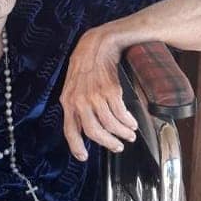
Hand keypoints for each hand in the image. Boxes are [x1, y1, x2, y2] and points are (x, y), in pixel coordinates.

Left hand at [60, 28, 137, 159]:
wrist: (97, 43)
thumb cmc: (86, 64)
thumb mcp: (74, 85)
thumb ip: (76, 105)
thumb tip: (83, 126)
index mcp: (68, 101)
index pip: (70, 130)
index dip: (76, 146)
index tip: (83, 157)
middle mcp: (80, 100)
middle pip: (94, 132)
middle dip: (108, 143)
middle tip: (117, 146)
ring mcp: (95, 95)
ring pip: (110, 124)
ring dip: (122, 133)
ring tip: (129, 134)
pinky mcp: (110, 89)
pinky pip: (120, 112)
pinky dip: (128, 121)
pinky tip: (132, 122)